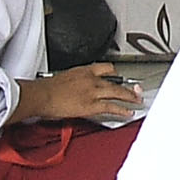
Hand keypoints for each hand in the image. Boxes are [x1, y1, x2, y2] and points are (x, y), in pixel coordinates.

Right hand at [15, 63, 142, 126]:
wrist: (42, 95)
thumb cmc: (47, 88)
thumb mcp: (64, 78)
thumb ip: (74, 82)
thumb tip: (75, 88)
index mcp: (84, 70)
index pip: (105, 67)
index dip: (114, 72)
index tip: (118, 75)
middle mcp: (91, 79)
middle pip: (115, 80)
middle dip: (128, 86)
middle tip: (137, 89)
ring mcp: (93, 92)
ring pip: (117, 92)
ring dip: (130, 97)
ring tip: (137, 101)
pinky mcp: (91, 105)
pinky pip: (111, 106)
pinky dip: (122, 109)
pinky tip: (128, 112)